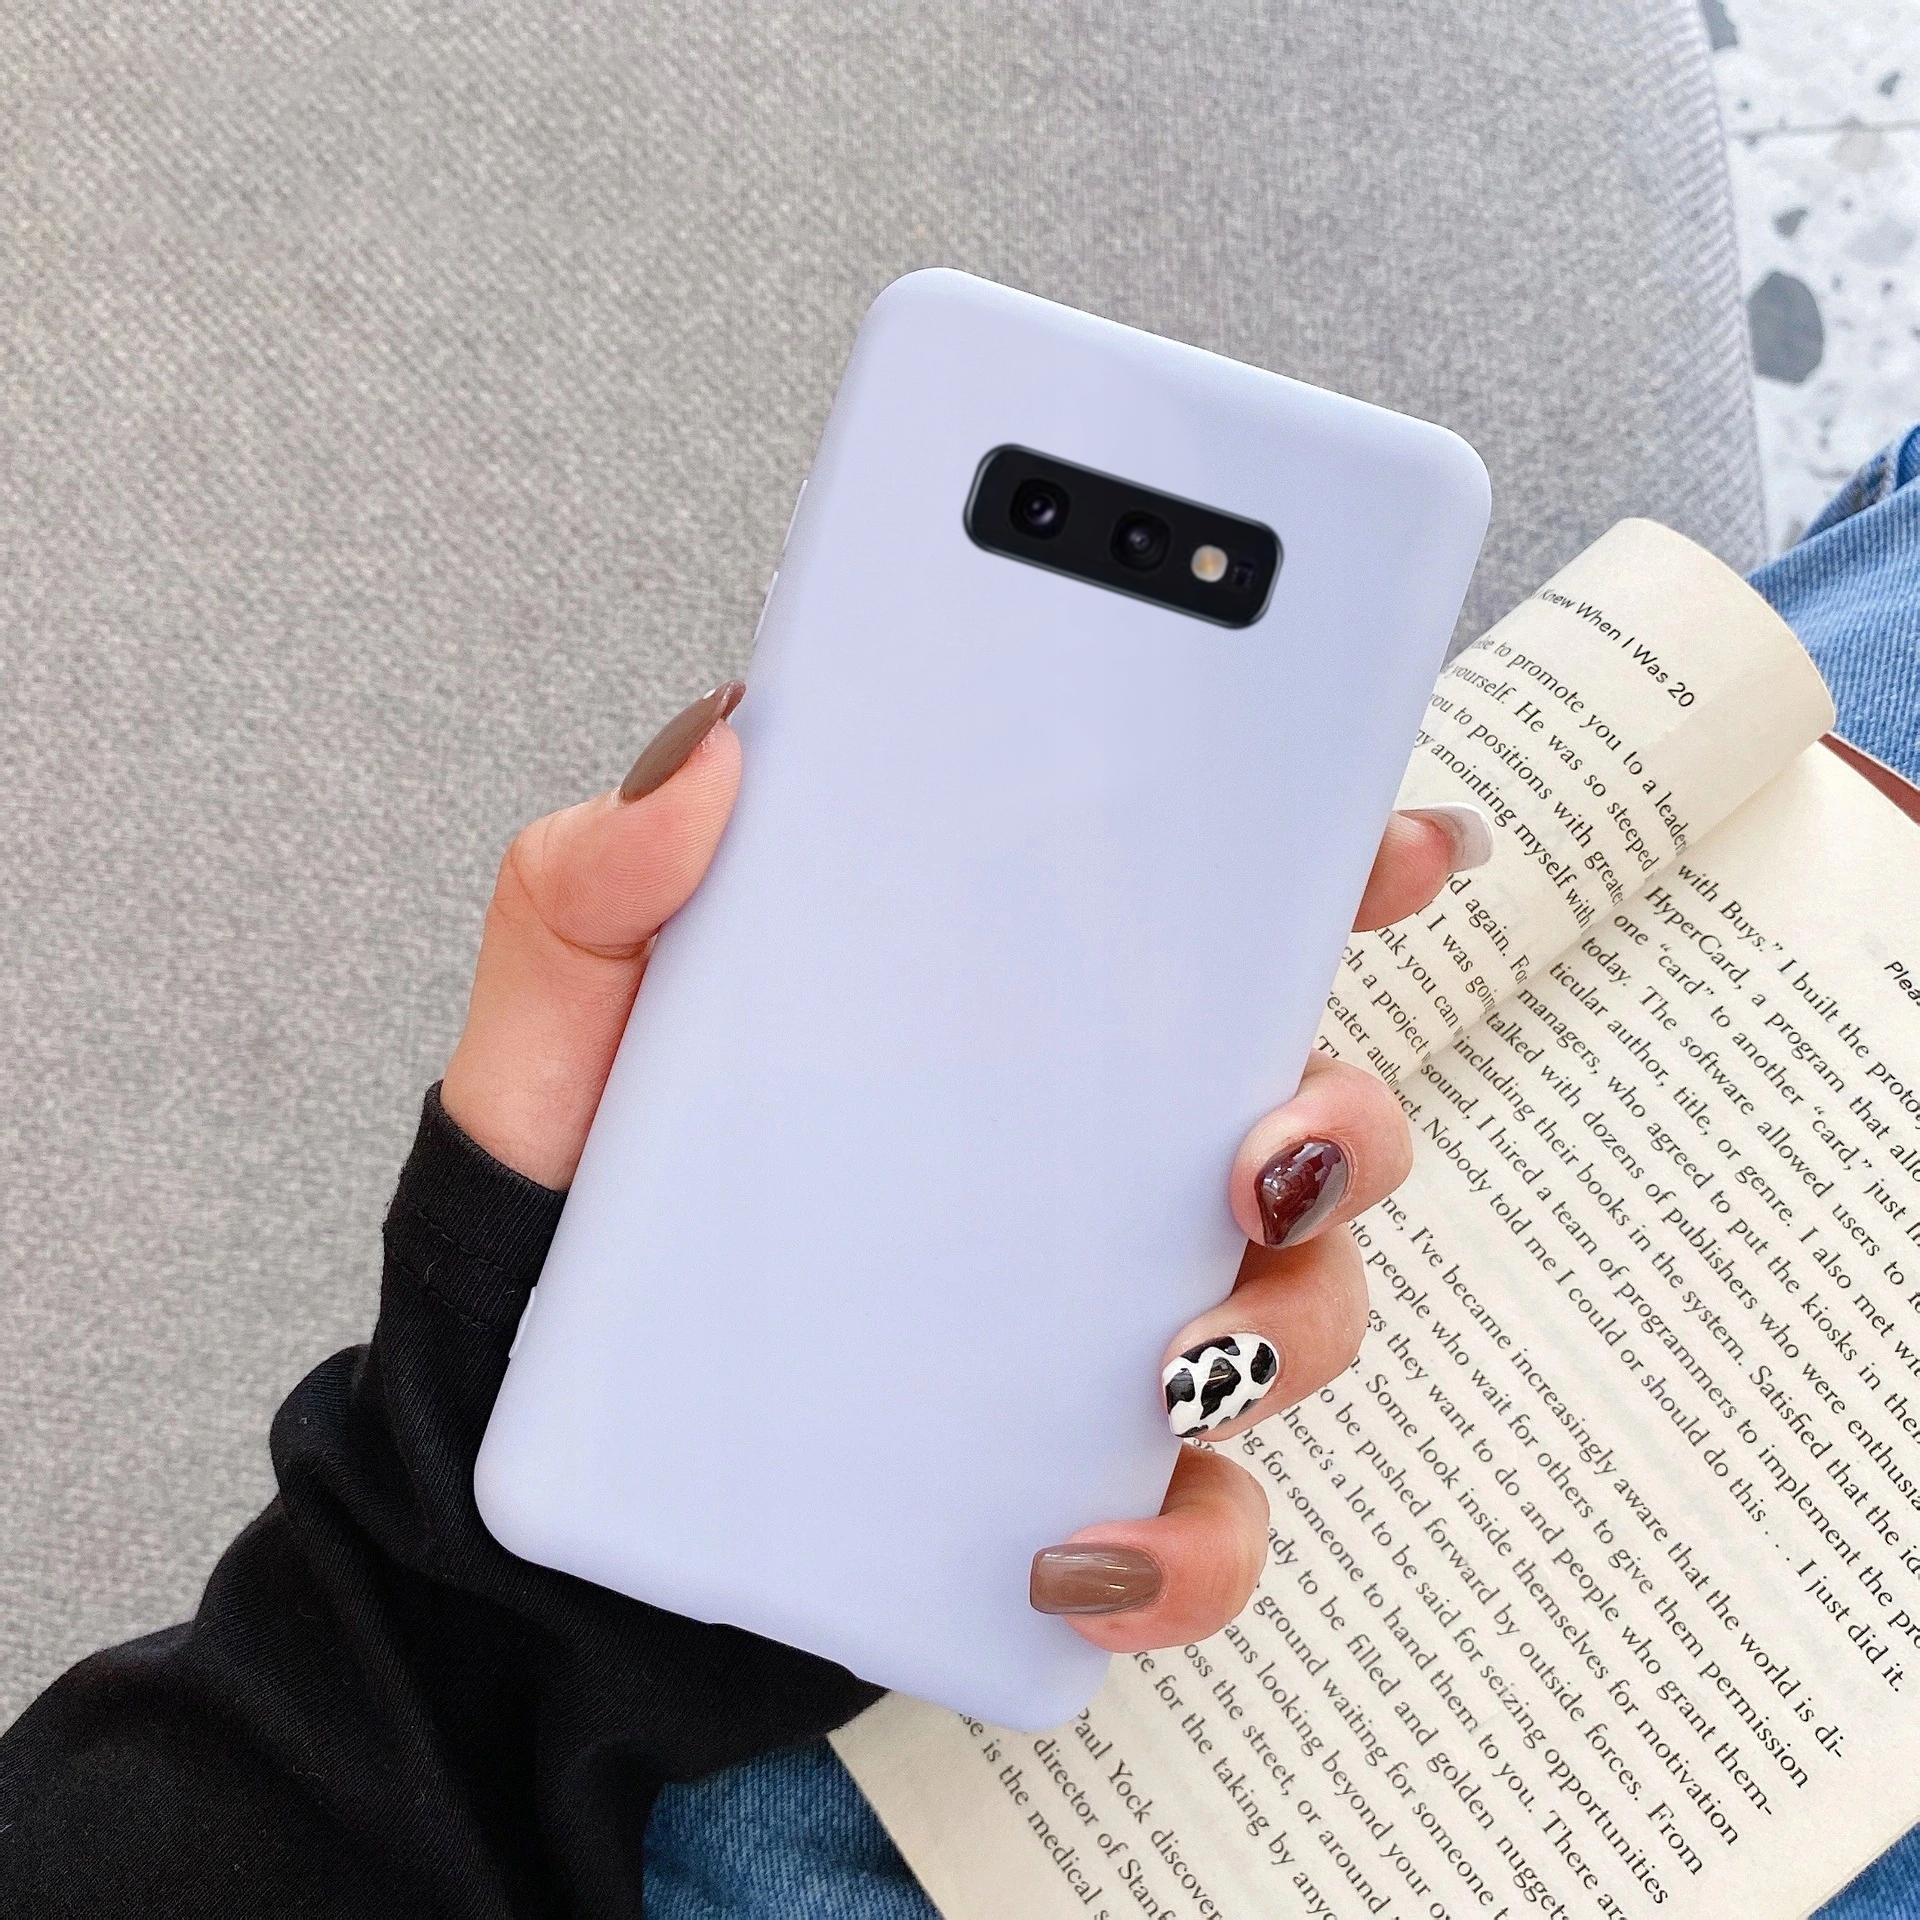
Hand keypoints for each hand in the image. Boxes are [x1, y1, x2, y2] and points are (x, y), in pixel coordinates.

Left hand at [440, 686, 1488, 1651]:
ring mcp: (1086, 1327)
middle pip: (1302, 1121)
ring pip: (1292, 1313)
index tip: (1396, 854)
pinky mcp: (1065, 1479)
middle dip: (1348, 1127)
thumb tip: (710, 762)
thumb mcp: (557, 1031)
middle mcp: (1076, 1168)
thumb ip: (593, 884)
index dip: (1329, 883)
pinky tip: (1083, 1550)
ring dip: (1283, 1334)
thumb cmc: (562, 1218)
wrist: (511, 1457)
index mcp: (997, 1026)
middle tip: (1268, 1153)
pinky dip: (1186, 1550)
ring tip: (1167, 1365)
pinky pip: (1200, 1523)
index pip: (1200, 935)